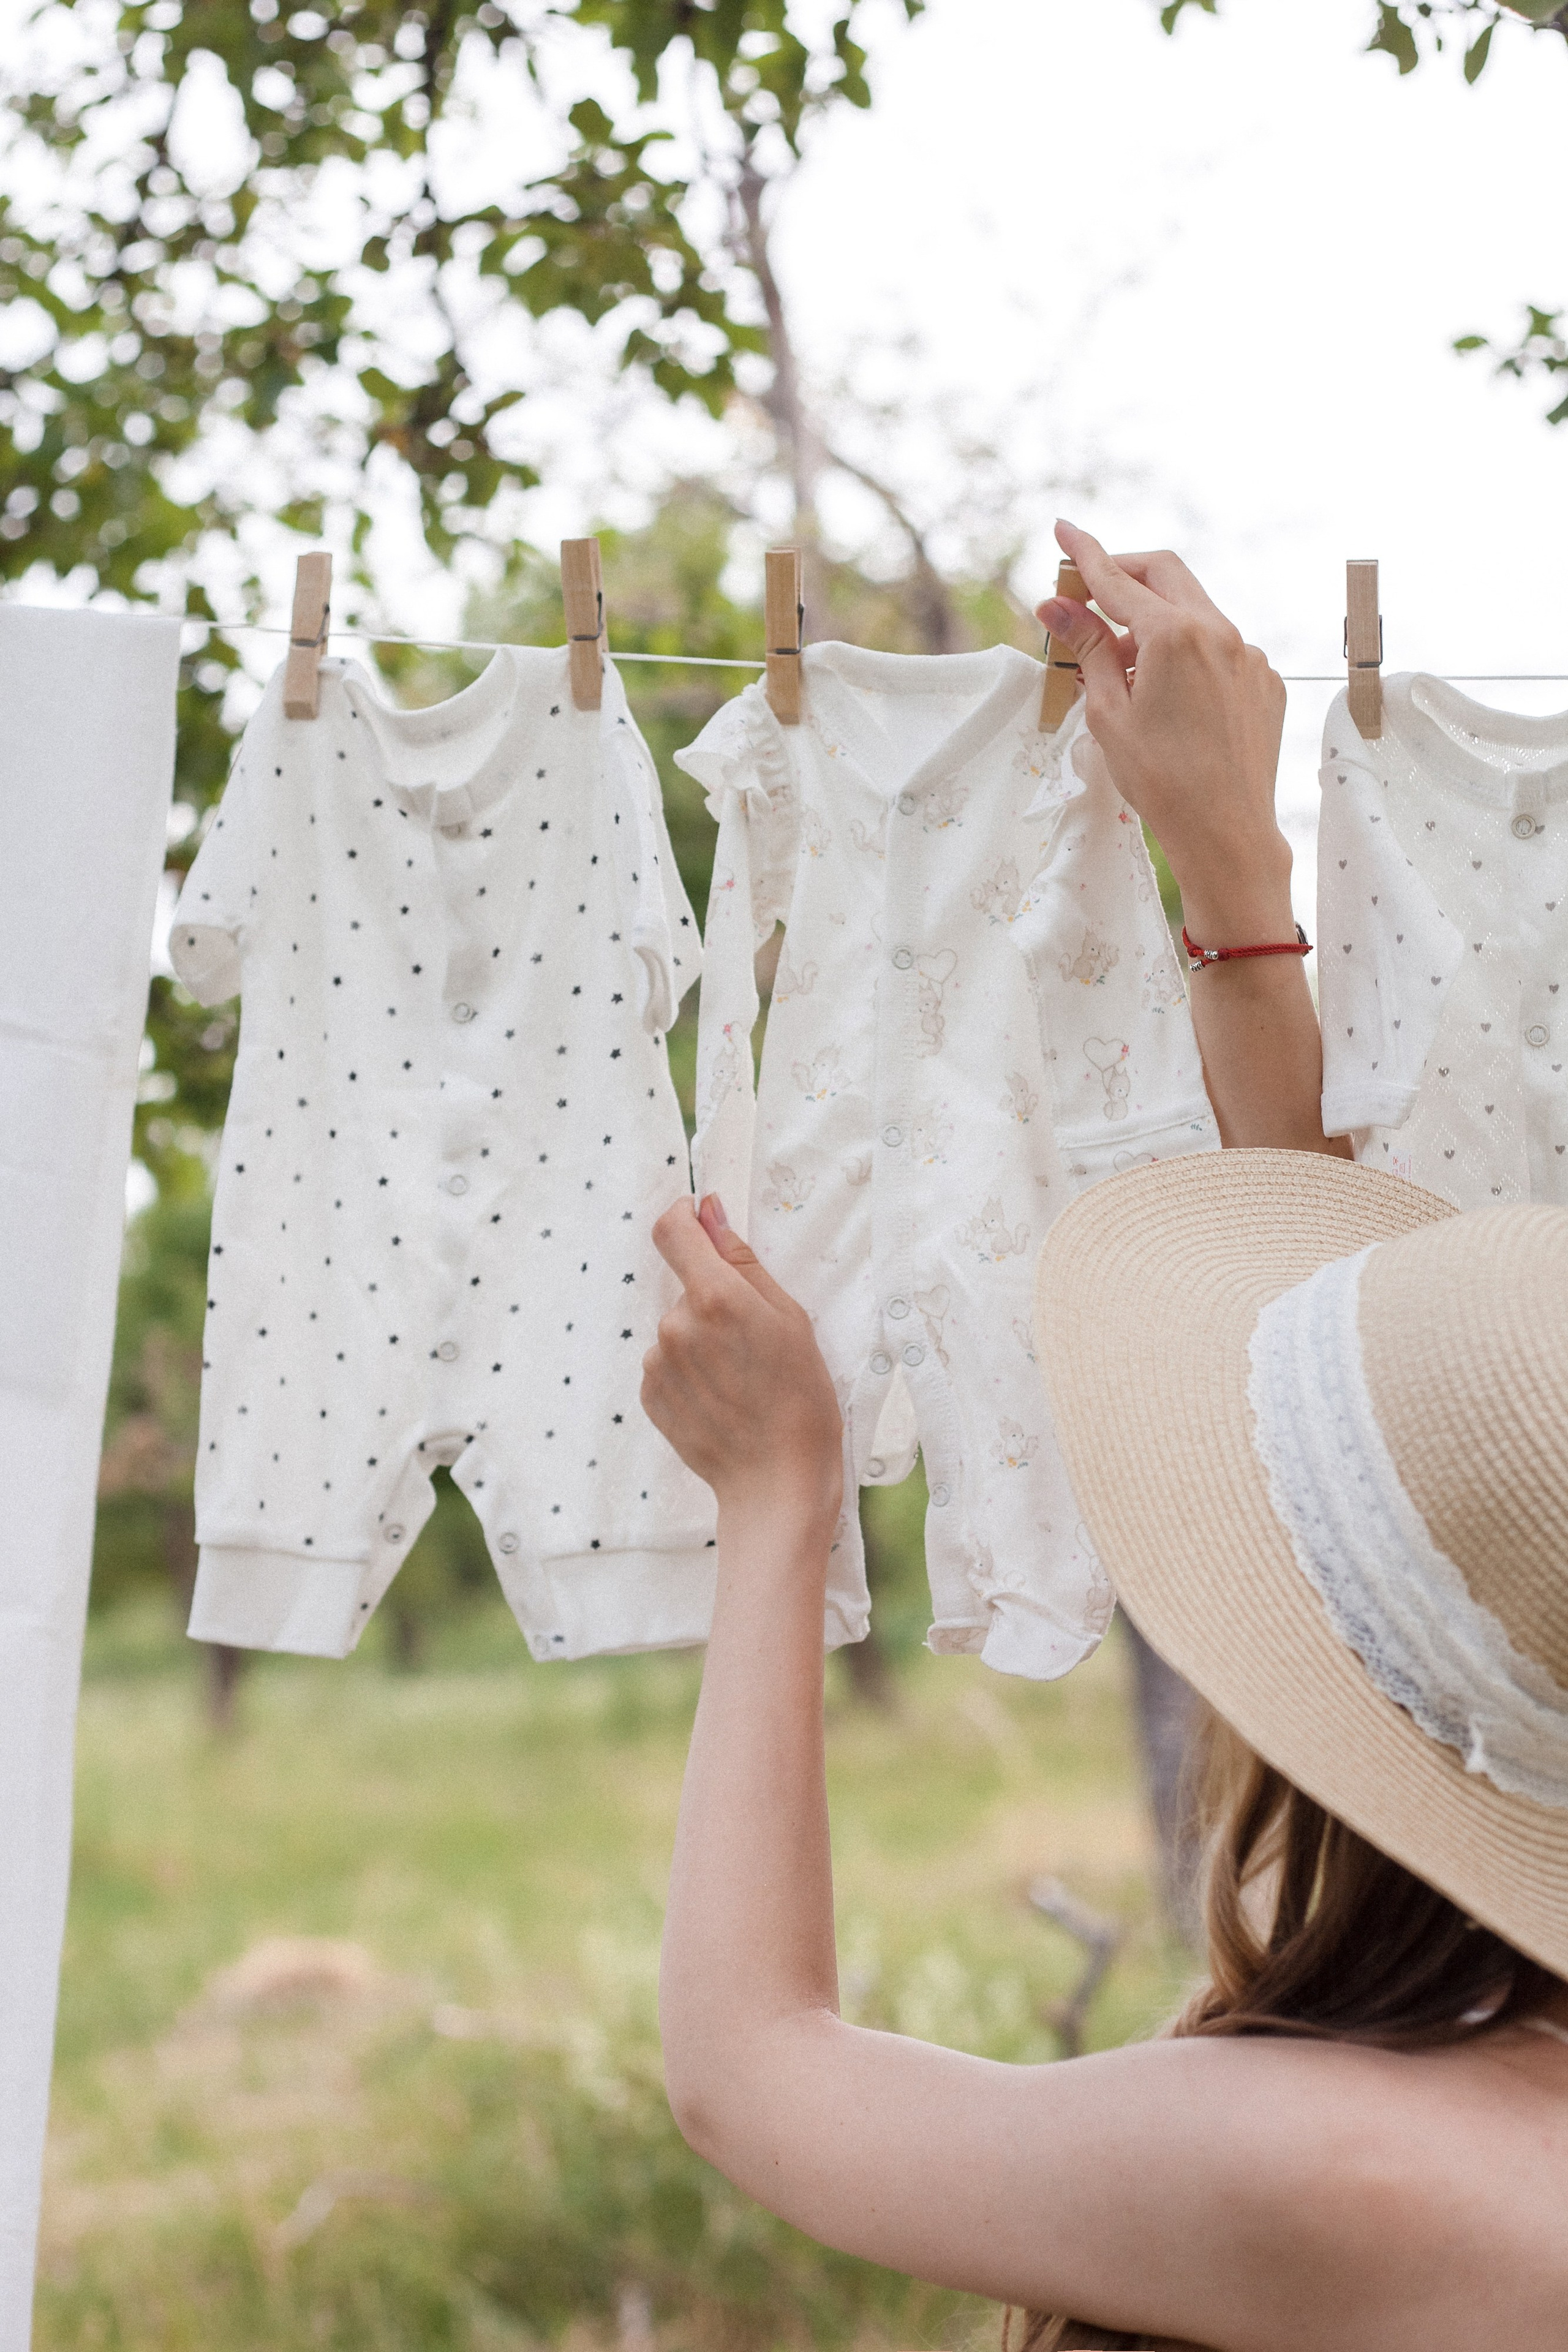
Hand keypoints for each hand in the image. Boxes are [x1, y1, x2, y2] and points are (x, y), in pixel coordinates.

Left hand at [642, 1195, 843, 1524]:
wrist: (776, 1481)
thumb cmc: (799, 1399)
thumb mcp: (790, 1318)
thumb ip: (742, 1260)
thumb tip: (709, 1211)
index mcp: (714, 1298)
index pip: (671, 1230)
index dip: (683, 1217)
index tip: (699, 1220)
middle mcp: (675, 1325)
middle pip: (685, 1286)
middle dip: (713, 1300)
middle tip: (753, 1341)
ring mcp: (657, 1363)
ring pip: (678, 1328)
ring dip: (702, 1340)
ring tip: (741, 1379)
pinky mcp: (649, 1395)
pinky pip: (668, 1364)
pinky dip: (691, 1372)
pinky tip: (722, 1398)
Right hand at [1038, 521, 1292, 946]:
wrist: (1226, 833)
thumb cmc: (1161, 780)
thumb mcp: (1109, 712)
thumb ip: (1088, 649)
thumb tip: (1057, 606)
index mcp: (1175, 635)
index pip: (1118, 579)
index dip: (1085, 554)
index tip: (1063, 530)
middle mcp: (1220, 631)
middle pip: (1164, 574)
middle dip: (1124, 574)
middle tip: (1089, 592)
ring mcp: (1249, 654)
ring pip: (1194, 611)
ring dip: (1155, 620)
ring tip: (1124, 668)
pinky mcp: (1265, 680)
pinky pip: (1220, 648)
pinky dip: (1187, 653)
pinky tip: (1168, 696)